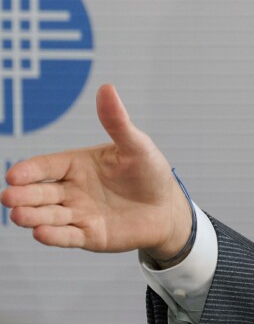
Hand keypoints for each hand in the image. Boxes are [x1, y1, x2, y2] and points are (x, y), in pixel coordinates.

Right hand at [1, 84, 191, 259]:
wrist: (168, 208)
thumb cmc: (150, 172)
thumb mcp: (135, 145)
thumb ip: (117, 122)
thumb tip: (107, 88)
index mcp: (77, 164)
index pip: (46, 166)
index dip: (30, 170)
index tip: (14, 174)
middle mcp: (72, 189)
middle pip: (41, 192)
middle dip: (23, 195)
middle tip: (8, 197)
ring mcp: (78, 213)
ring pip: (49, 215)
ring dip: (33, 216)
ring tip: (18, 216)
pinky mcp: (89, 235)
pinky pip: (68, 236)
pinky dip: (55, 236)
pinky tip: (41, 233)